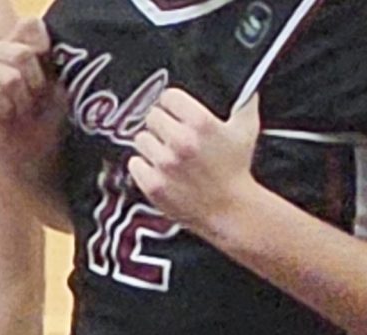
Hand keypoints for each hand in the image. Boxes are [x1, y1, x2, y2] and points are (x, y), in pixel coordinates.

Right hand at [0, 17, 63, 182]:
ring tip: (19, 110)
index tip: (48, 67)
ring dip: (20, 100)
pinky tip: (4, 116)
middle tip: (34, 99)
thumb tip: (36, 46)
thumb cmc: (46, 115)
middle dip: (34, 82)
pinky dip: (2, 107)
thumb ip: (49, 56)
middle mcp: (0, 54)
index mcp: (22, 44)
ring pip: (6, 76)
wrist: (33, 148)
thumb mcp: (58, 81)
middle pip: (20, 53)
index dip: (41, 44)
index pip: (28, 25)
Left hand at [129, 89, 262, 239]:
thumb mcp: (246, 128)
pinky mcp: (152, 184)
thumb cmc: (235, 169)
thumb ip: (244, 100)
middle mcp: (180, 141)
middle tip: (170, 132)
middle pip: (151, 116)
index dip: (170, 102)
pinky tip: (157, 168)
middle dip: (160, 122)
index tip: (173, 109)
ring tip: (166, 152)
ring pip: (140, 139)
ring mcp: (164, 164)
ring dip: (150, 143)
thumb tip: (244, 81)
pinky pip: (133, 163)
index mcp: (201, 123)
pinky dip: (142, 165)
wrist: (227, 208)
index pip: (168, 97)